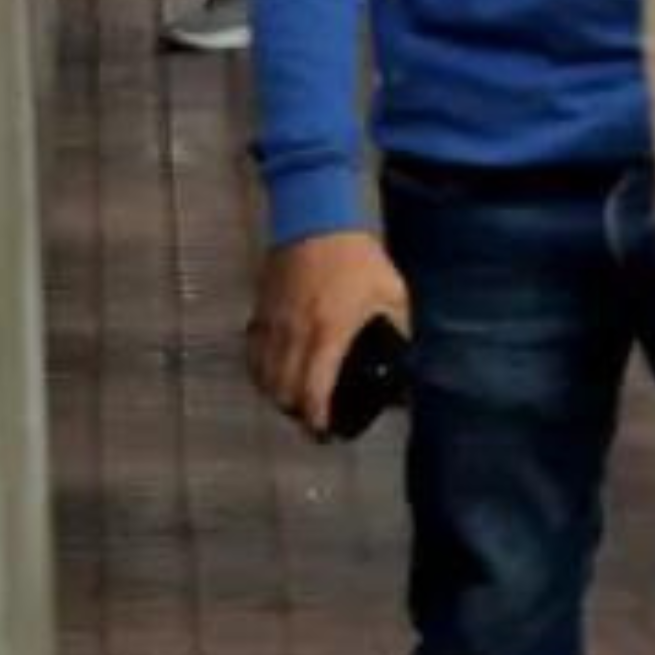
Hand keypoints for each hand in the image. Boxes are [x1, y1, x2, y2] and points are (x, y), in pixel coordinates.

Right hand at [249, 230, 409, 435]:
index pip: (315, 388)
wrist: (316, 222)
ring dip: (279, 397)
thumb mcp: (391, 293)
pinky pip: (253, 358)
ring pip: (265, 379)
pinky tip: (277, 378)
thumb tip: (400, 360)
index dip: (317, 417)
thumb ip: (395, 330)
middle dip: (298, 413)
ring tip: (298, 403)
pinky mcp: (259, 316)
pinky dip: (262, 375)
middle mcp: (295, 335)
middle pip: (284, 392)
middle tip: (315, 421)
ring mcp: (272, 326)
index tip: (325, 432)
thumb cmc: (358, 260)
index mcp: (330, 331)